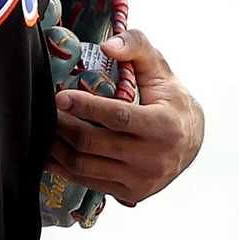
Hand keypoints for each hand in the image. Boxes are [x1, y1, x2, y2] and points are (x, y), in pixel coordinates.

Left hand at [47, 28, 203, 206]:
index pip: (117, 117)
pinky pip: (88, 182)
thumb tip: (108, 46)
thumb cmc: (171, 101)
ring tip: (46, 129)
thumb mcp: (160, 69)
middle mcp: (153, 158)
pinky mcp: (130, 193)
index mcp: (164, 126)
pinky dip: (65, 168)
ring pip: (85, 166)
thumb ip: (137, 46)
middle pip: (94, 144)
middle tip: (47, 111)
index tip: (61, 96)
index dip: (86, 106)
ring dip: (58, 148)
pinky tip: (53, 152)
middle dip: (63, 126)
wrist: (191, 141)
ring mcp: (140, 180)